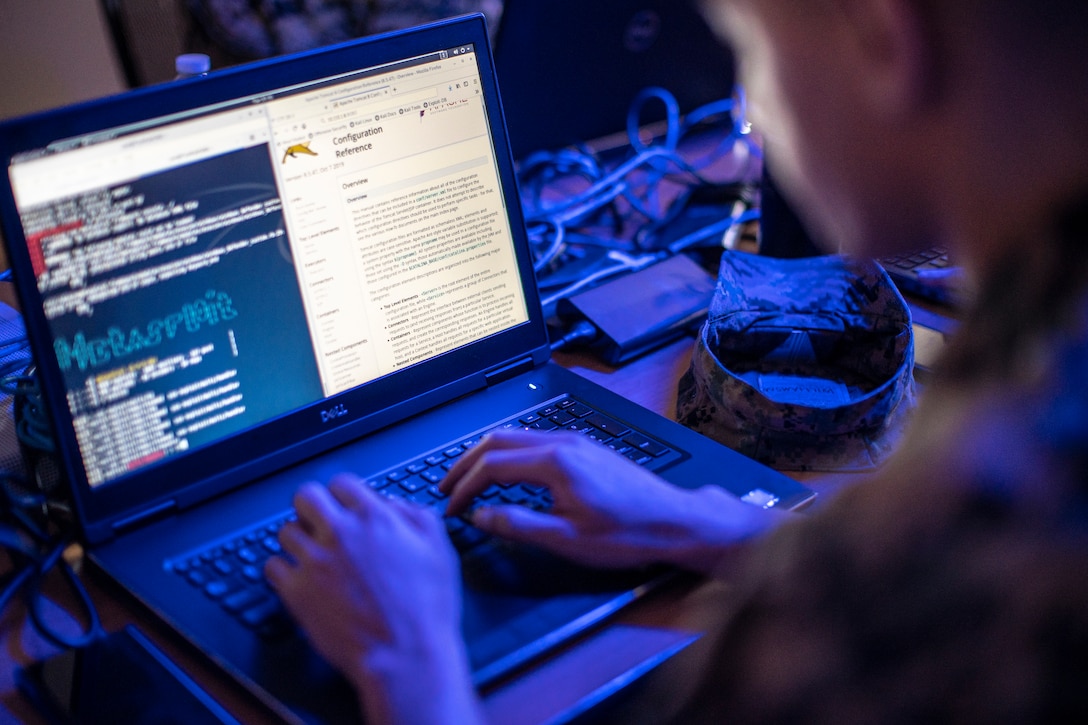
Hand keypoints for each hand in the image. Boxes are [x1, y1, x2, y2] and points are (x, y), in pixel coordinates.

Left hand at [265, 474, 481, 724]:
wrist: (405, 655)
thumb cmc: (427, 609)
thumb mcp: (440, 550)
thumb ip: (416, 517)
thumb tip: (393, 504)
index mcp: (375, 519)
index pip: (343, 484)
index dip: (344, 494)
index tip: (345, 506)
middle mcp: (340, 533)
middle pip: (305, 497)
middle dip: (312, 507)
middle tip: (320, 523)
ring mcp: (314, 561)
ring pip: (285, 531)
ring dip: (298, 539)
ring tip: (312, 555)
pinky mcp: (296, 592)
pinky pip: (272, 567)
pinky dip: (283, 571)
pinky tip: (299, 579)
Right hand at [442, 429, 776, 572]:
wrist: (675, 521)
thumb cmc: (628, 534)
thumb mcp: (567, 540)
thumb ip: (519, 525)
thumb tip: (482, 516)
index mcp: (555, 462)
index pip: (492, 466)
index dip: (465, 488)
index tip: (452, 509)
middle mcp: (563, 443)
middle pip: (498, 441)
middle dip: (466, 464)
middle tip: (445, 488)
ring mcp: (577, 441)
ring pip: (517, 437)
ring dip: (487, 456)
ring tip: (469, 480)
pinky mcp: (586, 448)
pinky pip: (536, 441)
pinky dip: (510, 454)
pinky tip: (508, 473)